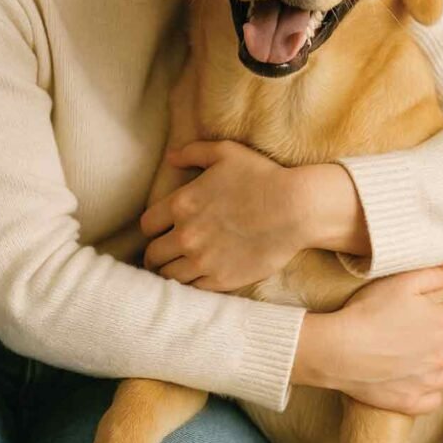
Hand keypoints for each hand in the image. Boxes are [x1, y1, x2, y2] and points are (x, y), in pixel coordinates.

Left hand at [140, 140, 305, 290]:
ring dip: (170, 272)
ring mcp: (202, 261)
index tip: (160, 231)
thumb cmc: (262, 176)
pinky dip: (191, 286)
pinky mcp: (221, 280)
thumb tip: (170, 157)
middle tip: (164, 254)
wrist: (295, 209)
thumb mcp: (226, 153)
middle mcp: (186, 235)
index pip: (147, 225)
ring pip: (169, 276)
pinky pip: (192, 290)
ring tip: (177, 270)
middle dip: (157, 254)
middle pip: (153, 255)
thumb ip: (193, 152)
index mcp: (181, 204)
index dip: (153, 228)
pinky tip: (197, 279)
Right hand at [292, 263, 442, 414]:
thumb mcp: (402, 282)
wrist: (341, 350)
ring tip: (429, 350)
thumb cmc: (370, 311)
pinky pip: (434, 399)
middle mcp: (442, 354)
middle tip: (434, 319)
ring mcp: (427, 381)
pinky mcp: (411, 401)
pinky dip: (431, 389)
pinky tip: (420, 379)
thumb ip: (434, 274)